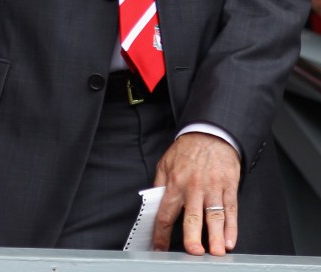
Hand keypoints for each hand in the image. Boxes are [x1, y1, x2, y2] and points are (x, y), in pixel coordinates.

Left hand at [153, 132, 239, 254]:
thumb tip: (153, 204)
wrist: (210, 133)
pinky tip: (231, 239)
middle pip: (192, 215)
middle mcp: (193, 187)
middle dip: (192, 235)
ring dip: (216, 235)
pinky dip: (232, 226)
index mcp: (175, 182)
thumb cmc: (187, 150)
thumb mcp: (166, 163)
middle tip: (193, 252)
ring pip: (214, 215)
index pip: (166, 212)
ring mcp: (212, 187)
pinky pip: (231, 209)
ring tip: (217, 251)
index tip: (160, 248)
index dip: (161, 233)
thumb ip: (160, 184)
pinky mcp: (228, 186)